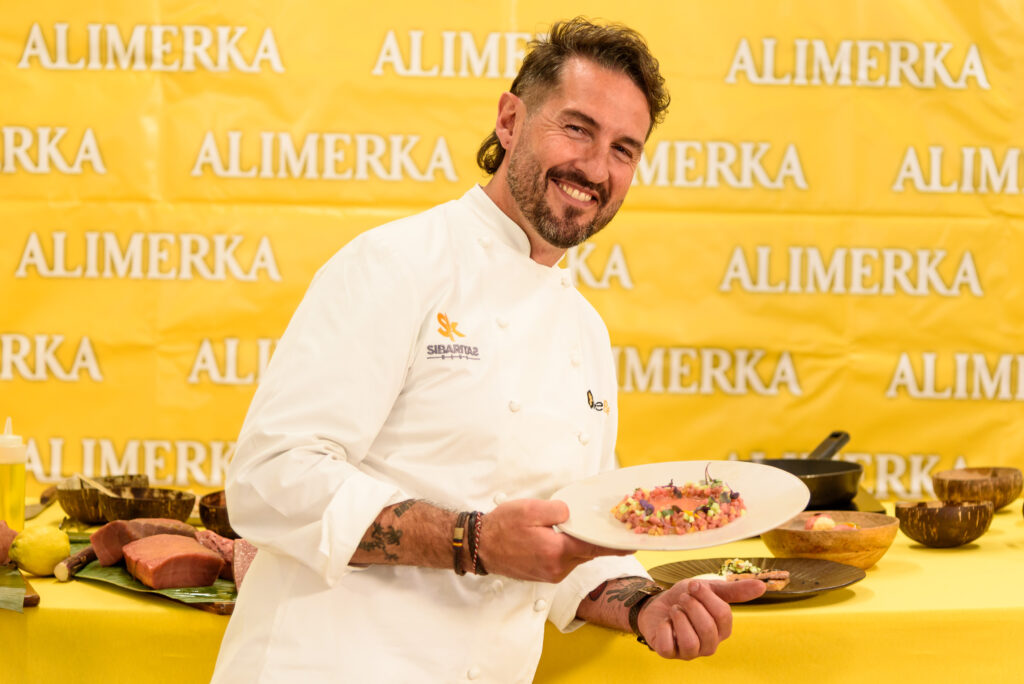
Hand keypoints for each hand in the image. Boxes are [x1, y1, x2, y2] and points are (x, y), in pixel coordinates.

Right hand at [478, 499, 632, 581]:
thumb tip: (571, 514)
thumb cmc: (502, 527)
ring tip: (584, 530)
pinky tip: (565, 539)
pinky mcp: (544, 575)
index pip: (593, 548)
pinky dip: (569, 551)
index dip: (614, 546)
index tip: (631, 544)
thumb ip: (557, 510)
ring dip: (581, 545)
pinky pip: (564, 562)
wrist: (480, 547)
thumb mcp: (530, 509)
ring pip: (576, 558)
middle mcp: (557, 568)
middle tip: (611, 530)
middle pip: (586, 553)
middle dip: (597, 541)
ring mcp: (550, 574)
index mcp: (556, 551)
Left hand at [638, 579, 764, 659]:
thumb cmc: (686, 598)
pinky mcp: (669, 653)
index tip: (693, 585)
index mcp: (722, 630)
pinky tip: (665, 623)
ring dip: (679, 618)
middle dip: (692, 606)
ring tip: (675, 610)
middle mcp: (709, 645)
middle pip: (707, 628)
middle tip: (683, 598)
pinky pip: (668, 645)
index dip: (706, 596)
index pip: (723, 615)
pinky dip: (664, 628)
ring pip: (690, 641)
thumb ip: (734, 590)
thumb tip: (763, 586)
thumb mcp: (708, 589)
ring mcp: (690, 652)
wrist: (657, 603)